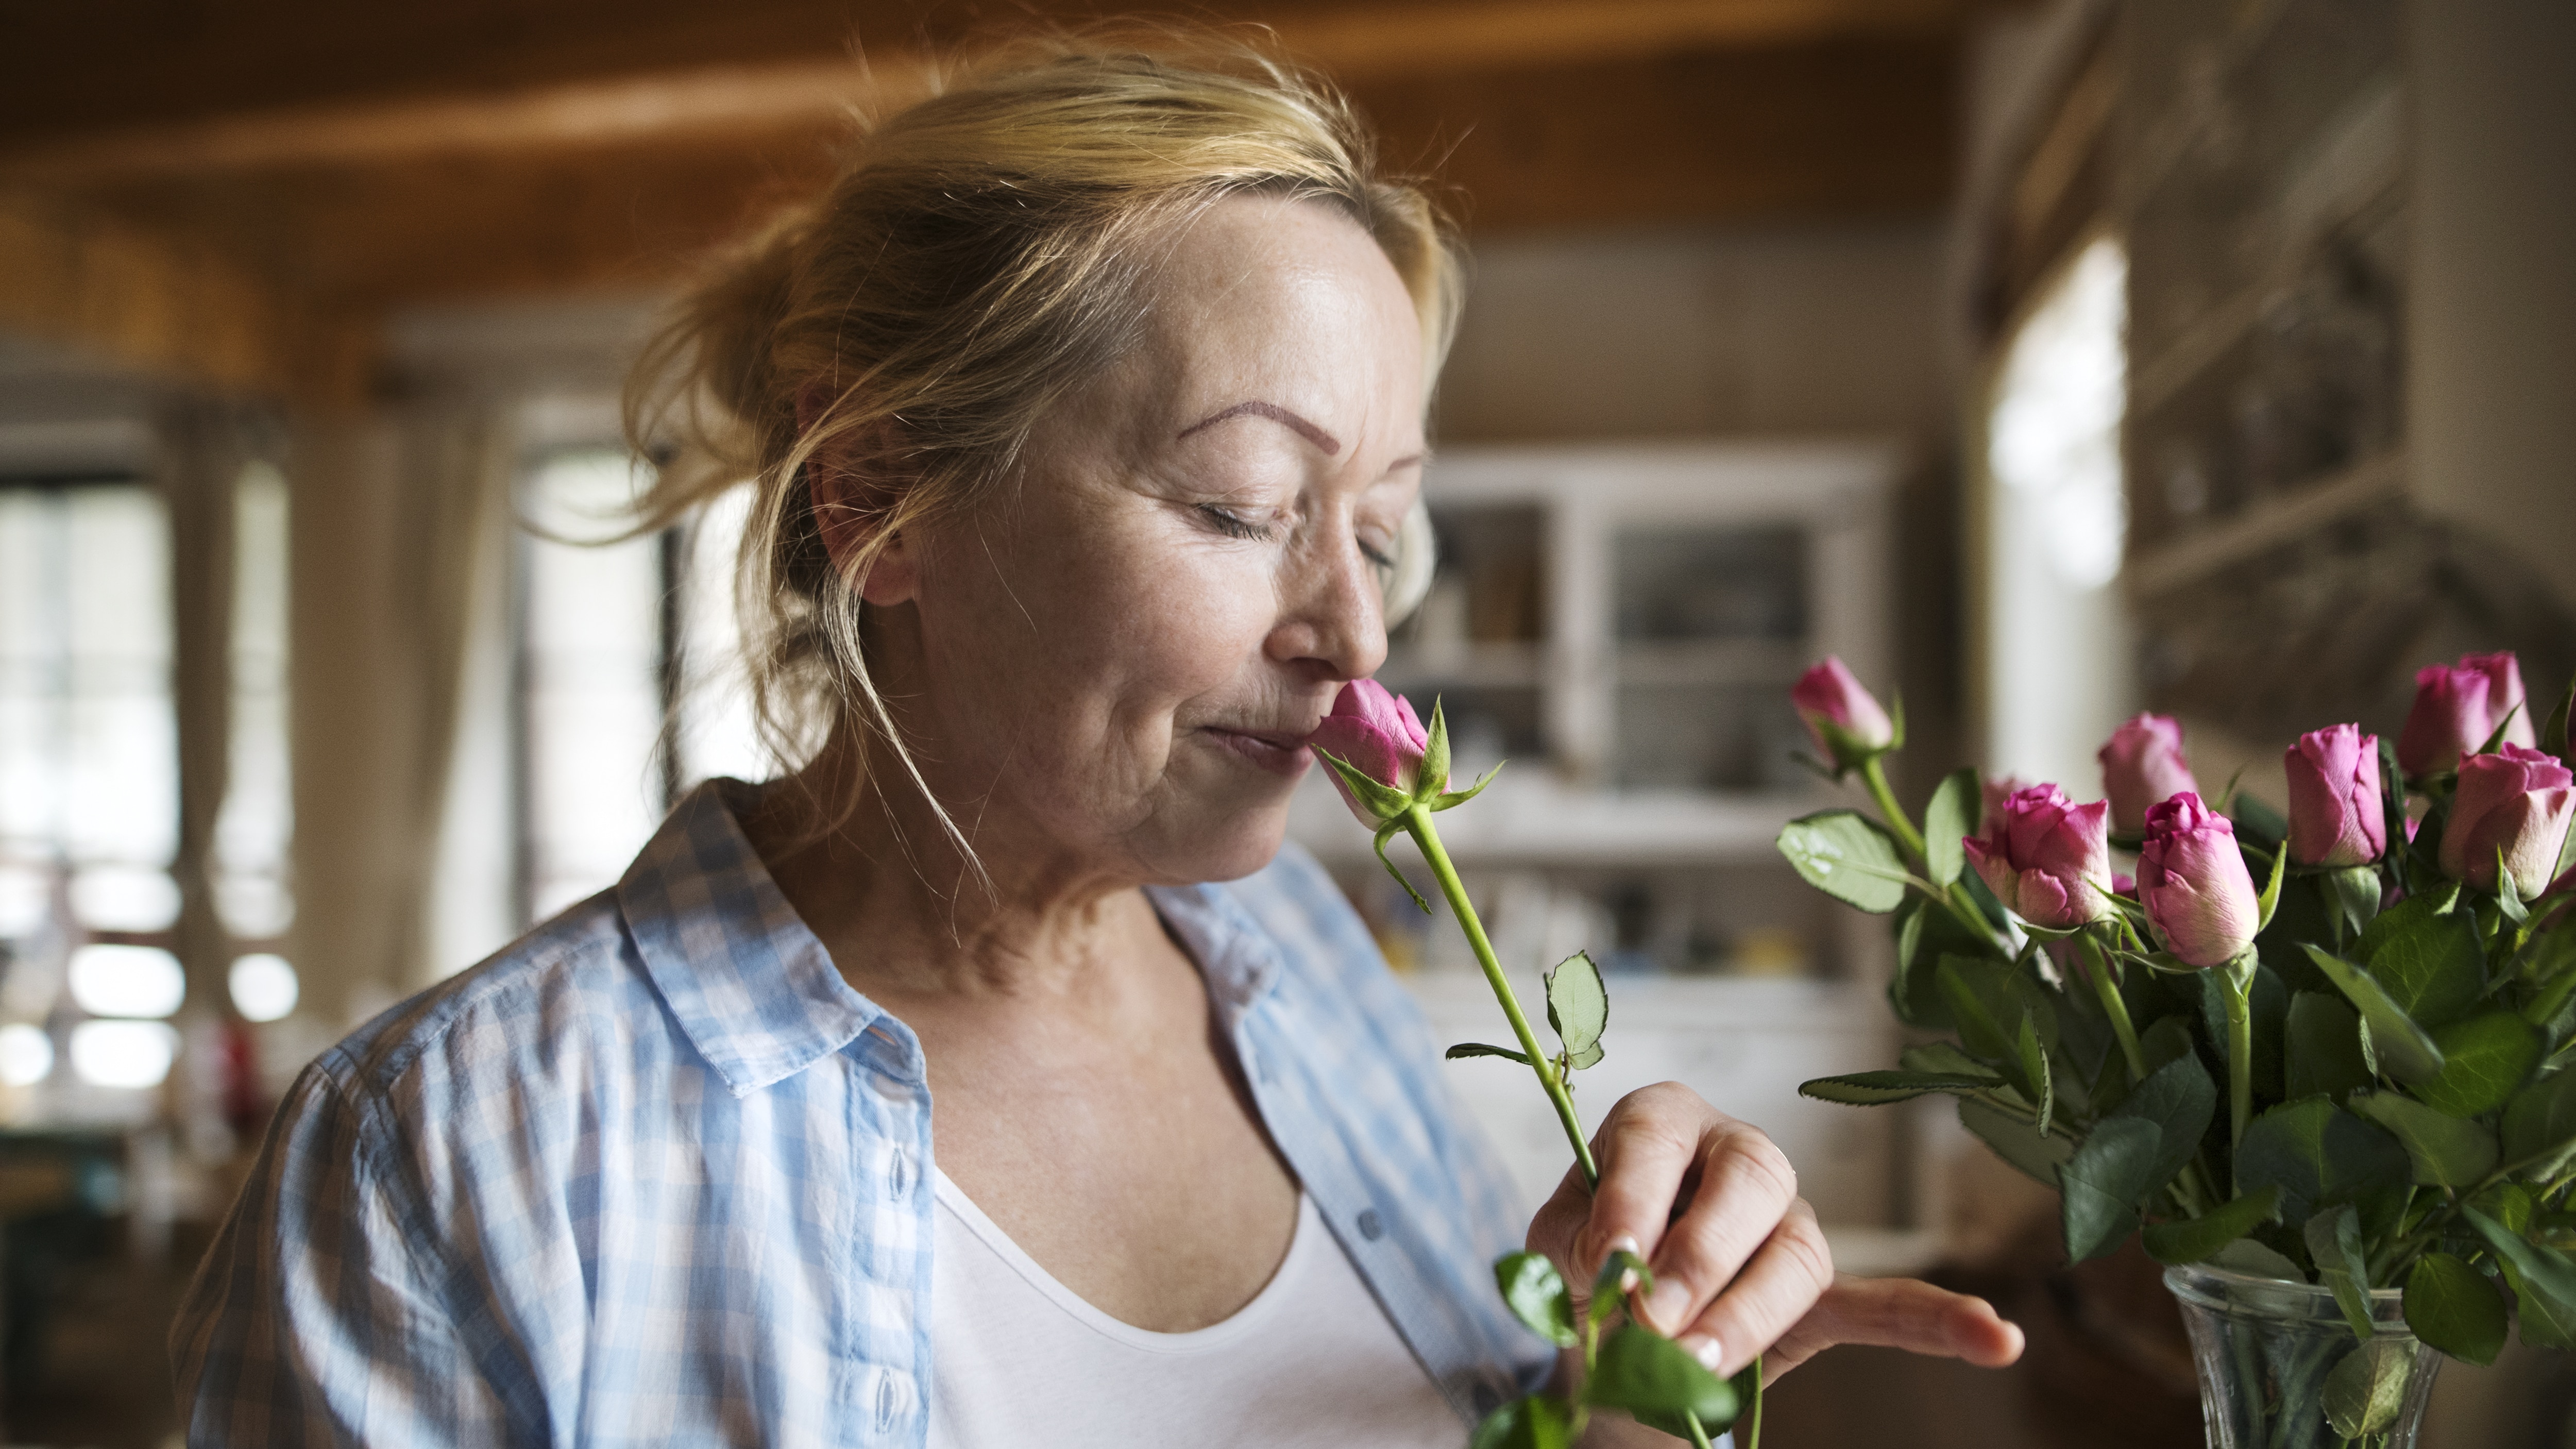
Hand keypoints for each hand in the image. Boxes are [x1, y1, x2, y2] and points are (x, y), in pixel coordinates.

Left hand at [1525, 1083, 2024, 1380]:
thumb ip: (1581, 1251)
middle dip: (1699, 1253)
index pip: (1656, 1137)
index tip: (1603, 1262)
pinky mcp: (1818, 1292)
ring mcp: (1788, 1222)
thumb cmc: (1587, 1258)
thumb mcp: (1558, 1242)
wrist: (1611, 1315)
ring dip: (1745, 1313)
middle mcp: (1738, 1155)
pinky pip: (1885, 1303)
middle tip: (1651, 1317)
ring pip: (1795, 1253)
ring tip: (1696, 1364)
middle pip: (1749, 1180)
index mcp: (1665, 1122)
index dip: (1630, 1198)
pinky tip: (1994, 1338)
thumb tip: (1616, 1281)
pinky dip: (1936, 1323)